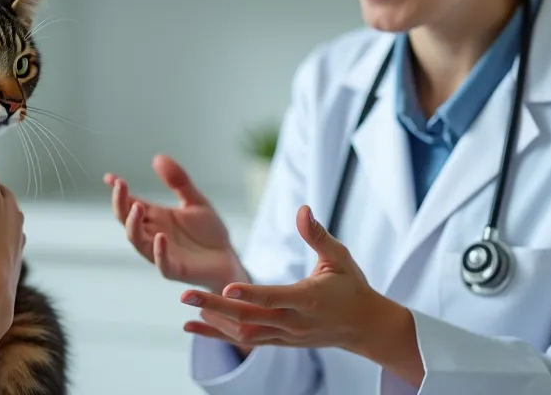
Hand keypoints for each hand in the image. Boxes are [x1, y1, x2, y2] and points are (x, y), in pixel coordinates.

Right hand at [104, 154, 248, 291]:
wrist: (228, 259)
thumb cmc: (209, 232)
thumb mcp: (195, 201)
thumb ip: (178, 182)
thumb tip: (157, 157)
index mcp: (156, 217)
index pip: (130, 203)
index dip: (119, 191)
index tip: (109, 177)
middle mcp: (153, 234)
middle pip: (127, 220)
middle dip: (120, 204)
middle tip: (121, 186)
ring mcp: (162, 252)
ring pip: (138, 241)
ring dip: (134, 225)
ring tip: (138, 206)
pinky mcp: (175, 269)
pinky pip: (162, 263)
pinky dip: (159, 251)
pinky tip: (161, 237)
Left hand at [179, 205, 422, 384]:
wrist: (364, 327)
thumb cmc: (352, 287)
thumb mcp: (340, 258)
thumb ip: (318, 236)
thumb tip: (303, 209)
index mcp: (308, 299)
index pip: (274, 297)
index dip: (250, 293)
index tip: (227, 286)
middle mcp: (293, 322)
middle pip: (249, 317)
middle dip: (216, 306)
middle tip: (186, 295)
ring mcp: (285, 336)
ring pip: (244, 333)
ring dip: (214, 322)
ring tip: (188, 307)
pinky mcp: (280, 342)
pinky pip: (245, 341)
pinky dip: (218, 334)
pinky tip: (194, 326)